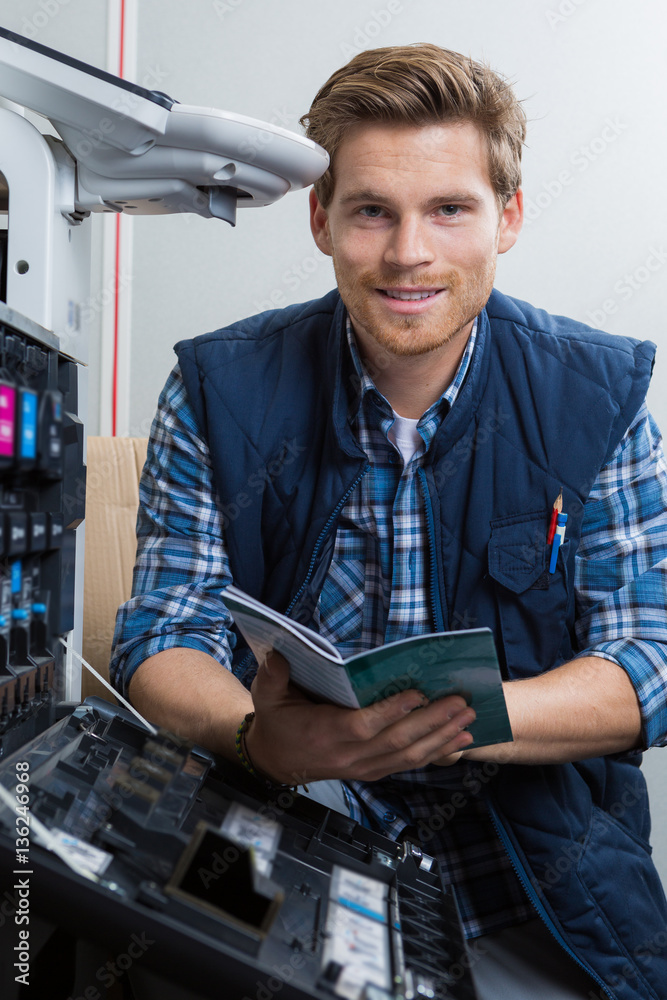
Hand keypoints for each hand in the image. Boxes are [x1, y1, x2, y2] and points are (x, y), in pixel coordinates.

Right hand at [246, 651, 475, 784]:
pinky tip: (460, 738)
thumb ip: (271, 676)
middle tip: (462, 702)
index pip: (364, 725)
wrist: (274, 763)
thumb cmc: (275, 723)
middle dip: (433, 722)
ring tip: (469, 718)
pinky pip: (409, 764)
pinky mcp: (373, 772)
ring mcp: (363, 767)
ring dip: (443, 737)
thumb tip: (278, 653)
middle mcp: (349, 756)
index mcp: (325, 734)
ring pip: (409, 757)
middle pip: (397, 742)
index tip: (418, 693)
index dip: (392, 712)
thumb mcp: (266, 697)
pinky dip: (437, 752)